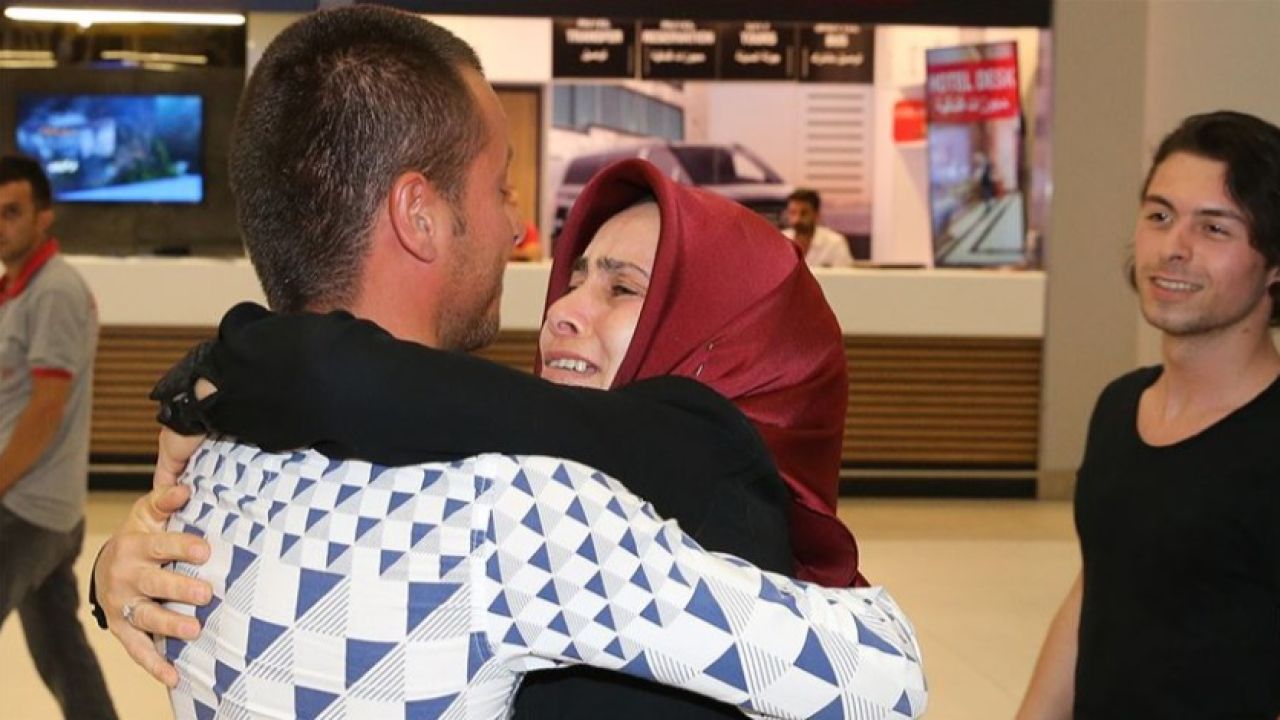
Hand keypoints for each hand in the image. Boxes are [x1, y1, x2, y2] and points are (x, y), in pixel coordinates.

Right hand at [96, 428, 211, 686]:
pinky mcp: (123, 629)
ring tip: (194, 630)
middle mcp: (126, 577)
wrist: (106, 568)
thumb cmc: (140, 537)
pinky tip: (175, 677)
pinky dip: (155, 665)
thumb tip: (185, 488)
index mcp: (134, 546)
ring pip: (147, 617)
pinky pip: (138, 649)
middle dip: (179, 588)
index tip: (204, 550)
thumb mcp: (147, 514)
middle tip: (206, 593)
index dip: (180, 547)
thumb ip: (164, 501)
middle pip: (154, 583)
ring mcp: (124, 606)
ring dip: (170, 625)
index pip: (159, 545)